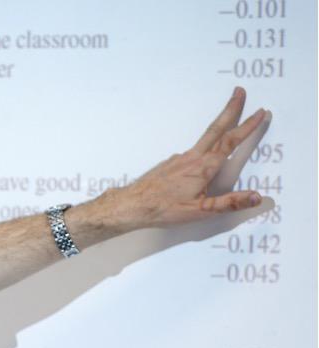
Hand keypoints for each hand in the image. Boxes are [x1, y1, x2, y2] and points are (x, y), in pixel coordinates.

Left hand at [107, 87, 270, 230]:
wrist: (132, 204)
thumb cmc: (163, 209)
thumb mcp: (200, 211)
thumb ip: (229, 203)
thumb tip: (256, 197)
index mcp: (203, 168)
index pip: (230, 142)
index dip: (247, 127)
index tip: (260, 112)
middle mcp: (192, 158)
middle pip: (216, 129)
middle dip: (230, 109)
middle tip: (239, 91)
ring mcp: (180, 159)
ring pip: (205, 139)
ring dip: (219, 126)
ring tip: (228, 118)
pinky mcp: (171, 164)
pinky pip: (193, 153)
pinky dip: (204, 147)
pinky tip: (204, 157)